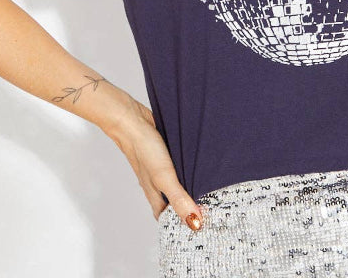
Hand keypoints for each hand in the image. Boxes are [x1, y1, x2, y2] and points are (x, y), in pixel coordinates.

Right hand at [107, 98, 206, 229]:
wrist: (133, 120)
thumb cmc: (144, 149)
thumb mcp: (164, 177)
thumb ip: (179, 199)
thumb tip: (194, 223)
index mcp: (156, 196)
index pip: (170, 218)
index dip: (184, 223)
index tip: (204, 227)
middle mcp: (159, 185)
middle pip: (176, 201)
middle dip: (191, 205)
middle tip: (214, 209)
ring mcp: (162, 169)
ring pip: (178, 183)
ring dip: (192, 186)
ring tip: (212, 189)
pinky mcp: (167, 155)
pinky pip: (180, 166)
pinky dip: (189, 169)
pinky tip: (200, 165)